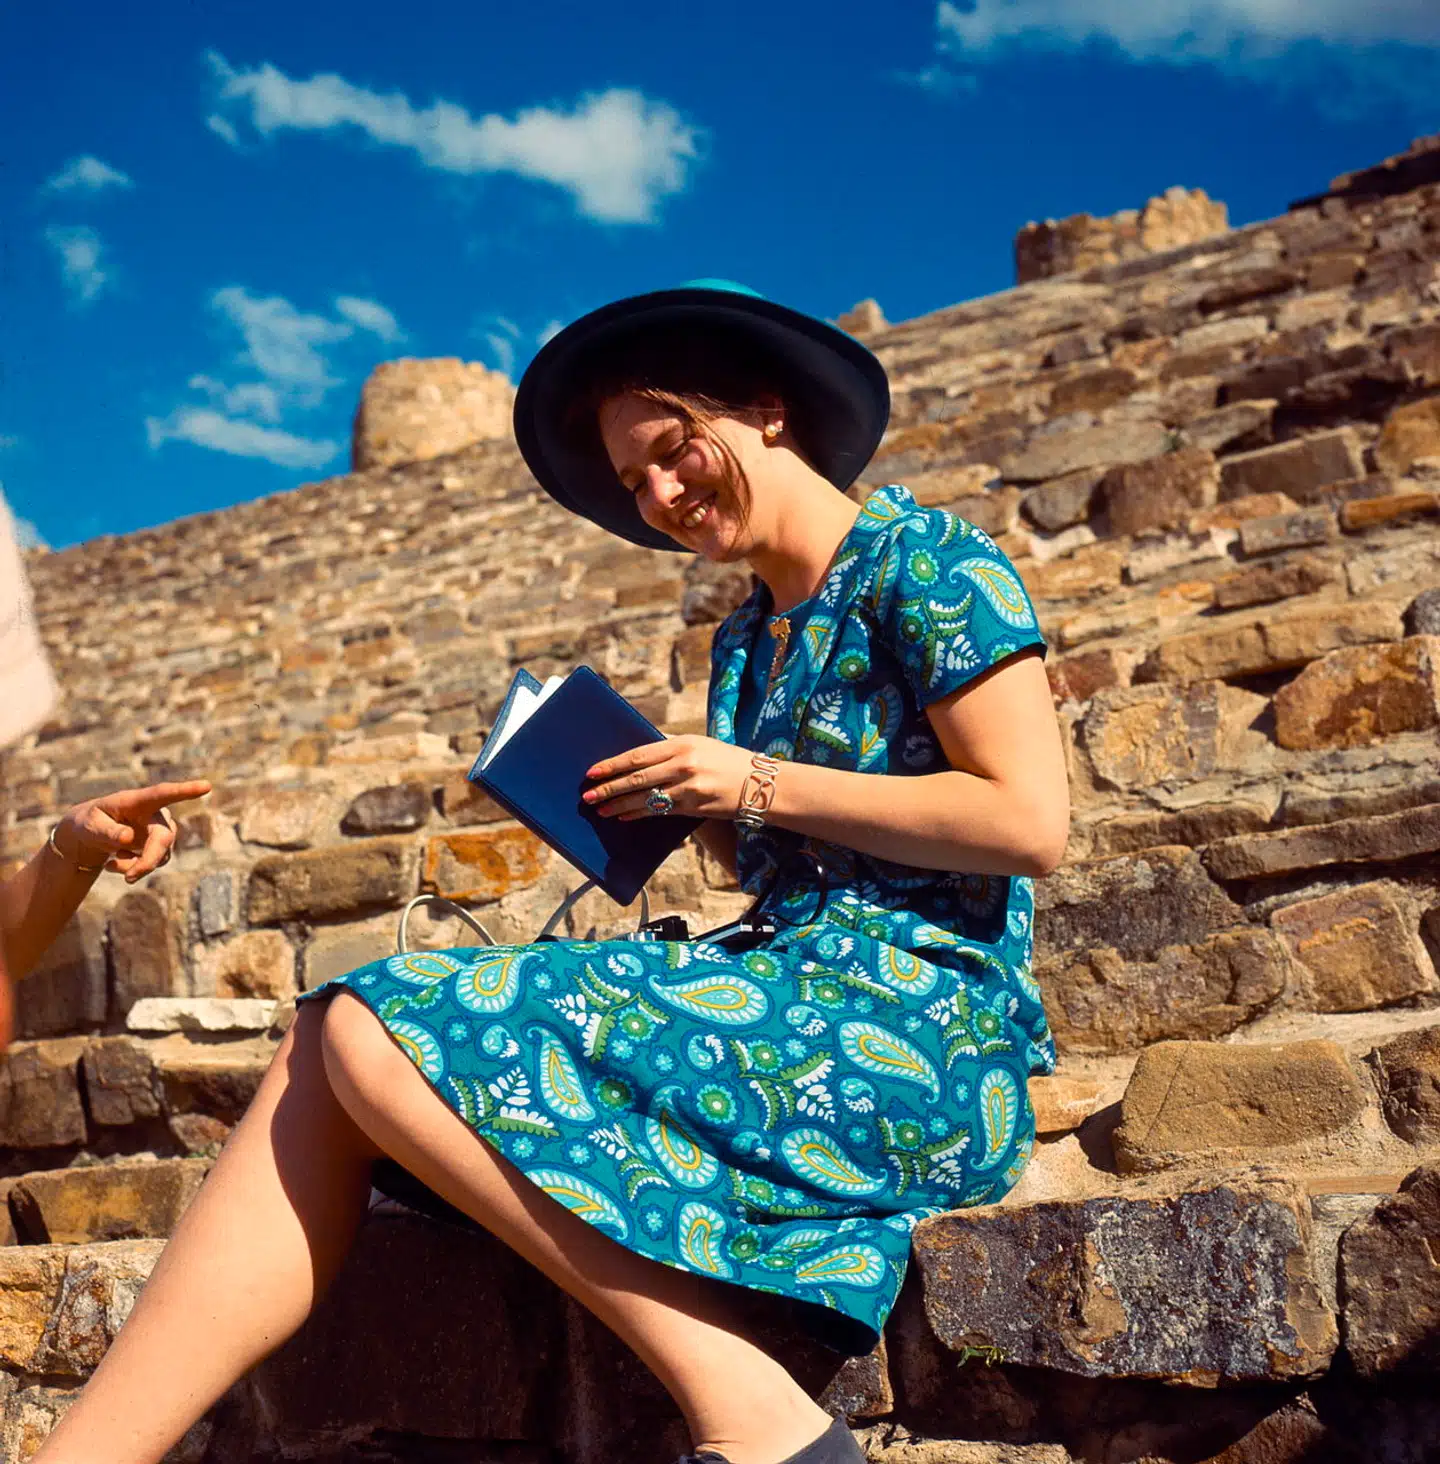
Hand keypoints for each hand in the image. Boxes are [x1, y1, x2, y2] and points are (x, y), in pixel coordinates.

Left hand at [51, 779, 212, 883]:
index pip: (163, 794)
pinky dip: (134, 869)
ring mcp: (161, 831)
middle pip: (163, 838)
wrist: (91, 835)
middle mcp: (156, 814)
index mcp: (137, 801)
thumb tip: (128, 839)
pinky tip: (115, 862)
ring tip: (110, 865)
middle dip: (148, 859)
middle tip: (128, 879)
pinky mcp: (161, 847)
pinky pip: (154, 864)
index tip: (207, 786)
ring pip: (160, 856)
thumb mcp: (89, 826)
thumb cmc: (90, 823)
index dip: (185, 791)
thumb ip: (107, 831)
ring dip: (135, 867)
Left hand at [584, 737, 754, 821]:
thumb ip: (670, 748)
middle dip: (609, 788)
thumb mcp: (700, 744)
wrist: (761, 784)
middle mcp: (684, 764)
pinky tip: (625, 817)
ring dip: (620, 805)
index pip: (639, 754)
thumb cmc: (727, 761)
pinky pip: (660, 812)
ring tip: (601, 810)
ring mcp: (690, 788)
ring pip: (645, 798)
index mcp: (683, 744)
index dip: (613, 764)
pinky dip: (639, 814)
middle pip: (637, 778)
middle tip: (589, 796)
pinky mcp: (695, 807)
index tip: (593, 771)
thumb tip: (637, 754)